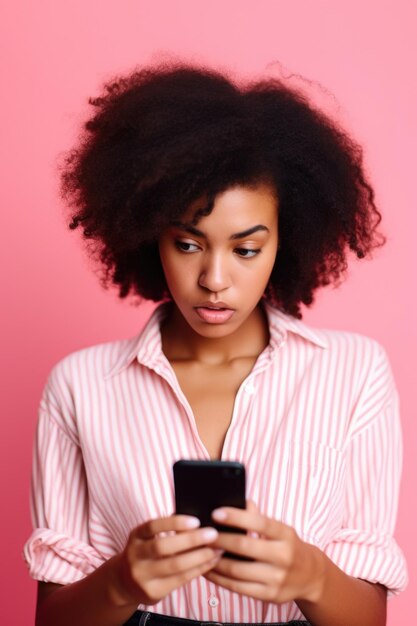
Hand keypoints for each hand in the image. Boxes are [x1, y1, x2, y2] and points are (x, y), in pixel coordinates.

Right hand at [111, 515, 220, 606]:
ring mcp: (142, 576)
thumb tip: (199, 523)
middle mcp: (135, 555)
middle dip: (191, 540)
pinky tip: (210, 562)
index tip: (196, 520)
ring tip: (217, 550)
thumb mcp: (147, 538)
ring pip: (174, 566)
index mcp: (136, 536)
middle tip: (213, 534)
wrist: (124, 582)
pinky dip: (198, 570)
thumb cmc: (145, 552)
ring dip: (200, 557)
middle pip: (163, 547)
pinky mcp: (152, 592)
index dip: (175, 523)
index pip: (153, 526)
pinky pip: (180, 580)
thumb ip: (166, 530)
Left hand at [204, 500, 324, 604]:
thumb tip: (235, 502)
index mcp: (285, 534)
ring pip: (237, 570)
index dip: (236, 517)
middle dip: (219, 540)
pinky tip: (209, 570)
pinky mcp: (270, 595)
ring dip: (215, 561)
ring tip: (202, 552)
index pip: (259, 522)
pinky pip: (238, 588)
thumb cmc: (287, 545)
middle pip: (244, 546)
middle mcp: (283, 556)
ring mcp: (277, 578)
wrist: (310, 575)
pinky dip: (219, 579)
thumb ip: (257, 517)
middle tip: (203, 534)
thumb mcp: (279, 529)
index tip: (216, 512)